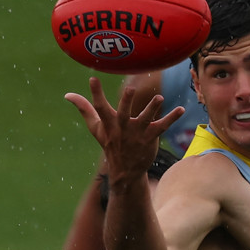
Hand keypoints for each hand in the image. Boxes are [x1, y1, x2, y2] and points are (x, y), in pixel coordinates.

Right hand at [65, 77, 183, 181]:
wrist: (126, 171)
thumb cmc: (111, 144)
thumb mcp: (96, 128)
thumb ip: (84, 109)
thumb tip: (68, 95)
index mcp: (109, 124)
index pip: (99, 107)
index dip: (96, 93)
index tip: (93, 78)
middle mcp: (123, 127)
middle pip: (124, 113)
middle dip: (126, 102)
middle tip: (130, 88)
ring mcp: (138, 133)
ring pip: (145, 119)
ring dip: (152, 108)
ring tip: (159, 98)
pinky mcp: (151, 137)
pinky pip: (163, 126)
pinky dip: (172, 118)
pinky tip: (181, 110)